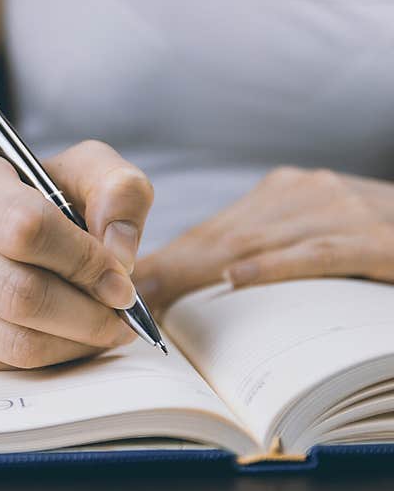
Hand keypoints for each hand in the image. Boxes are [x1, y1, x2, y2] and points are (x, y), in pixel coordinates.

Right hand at [0, 140, 153, 369]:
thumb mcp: (80, 174)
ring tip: (100, 328)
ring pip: (14, 342)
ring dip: (75, 344)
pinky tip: (64, 336)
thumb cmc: (32, 202)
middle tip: (120, 316)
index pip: (26, 228)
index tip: (120, 281)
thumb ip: (118, 192)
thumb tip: (119, 254)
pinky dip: (50, 358)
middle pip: (20, 294)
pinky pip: (3, 366)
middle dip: (87, 314)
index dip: (84, 261)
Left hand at [134, 166, 393, 312]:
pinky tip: (239, 276)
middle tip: (123, 297)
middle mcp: (305, 193)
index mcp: (286, 194)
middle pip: (224, 235)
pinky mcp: (377, 237)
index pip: (214, 230)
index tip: (125, 286)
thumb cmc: (375, 240)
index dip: (168, 259)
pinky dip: (276, 265)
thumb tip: (205, 286)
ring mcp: (342, 210)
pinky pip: (318, 251)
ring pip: (259, 241)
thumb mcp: (315, 233)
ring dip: (201, 271)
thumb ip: (266, 248)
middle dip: (170, 268)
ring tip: (156, 296)